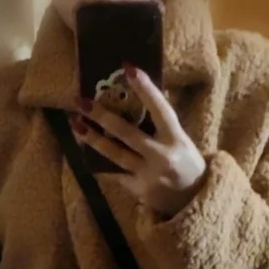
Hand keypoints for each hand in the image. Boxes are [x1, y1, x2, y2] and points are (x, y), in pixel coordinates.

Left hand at [70, 65, 206, 217]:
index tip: (130, 69)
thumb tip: (140, 93)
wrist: (193, 199)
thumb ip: (162, 123)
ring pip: (115, 154)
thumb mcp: (181, 140)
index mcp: (177, 139)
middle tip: (82, 101)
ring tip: (75, 124)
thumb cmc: (185, 162)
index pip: (160, 110)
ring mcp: (148, 175)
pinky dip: (99, 161)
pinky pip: (114, 173)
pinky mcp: (138, 189)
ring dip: (92, 138)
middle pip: (127, 133)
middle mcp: (162, 157)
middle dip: (102, 116)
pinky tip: (84, 150)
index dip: (146, 90)